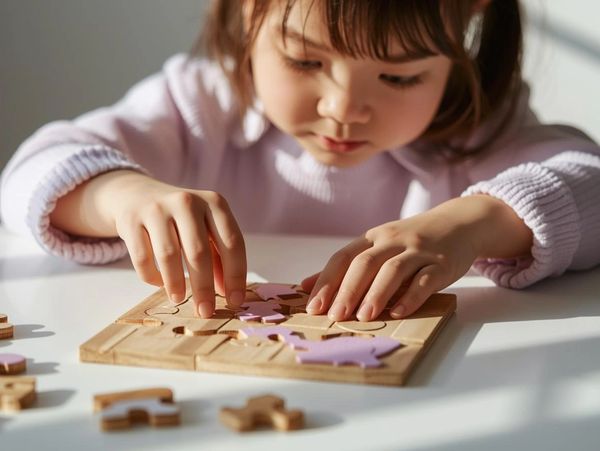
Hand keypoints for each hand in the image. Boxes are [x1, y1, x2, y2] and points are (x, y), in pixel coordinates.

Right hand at [51, 170, 246, 317]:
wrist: (138, 195)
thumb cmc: (181, 220)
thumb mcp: (206, 229)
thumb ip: (219, 257)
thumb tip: (228, 292)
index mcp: (215, 203)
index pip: (232, 243)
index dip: (235, 275)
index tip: (235, 301)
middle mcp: (187, 202)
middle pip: (199, 252)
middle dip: (204, 288)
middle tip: (205, 312)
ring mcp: (157, 209)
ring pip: (169, 255)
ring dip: (175, 284)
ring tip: (179, 299)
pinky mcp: (131, 220)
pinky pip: (142, 257)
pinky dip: (152, 276)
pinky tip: (159, 284)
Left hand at [302, 195, 531, 321]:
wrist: (458, 223)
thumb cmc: (410, 241)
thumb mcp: (377, 246)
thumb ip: (345, 266)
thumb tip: (305, 286)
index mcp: (373, 238)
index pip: (343, 258)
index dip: (327, 282)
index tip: (314, 307)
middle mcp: (393, 240)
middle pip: (365, 263)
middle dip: (348, 291)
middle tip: (335, 316)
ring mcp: (419, 250)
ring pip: (394, 270)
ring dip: (376, 294)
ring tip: (363, 317)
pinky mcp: (442, 263)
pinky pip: (425, 279)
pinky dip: (412, 296)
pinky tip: (399, 312)